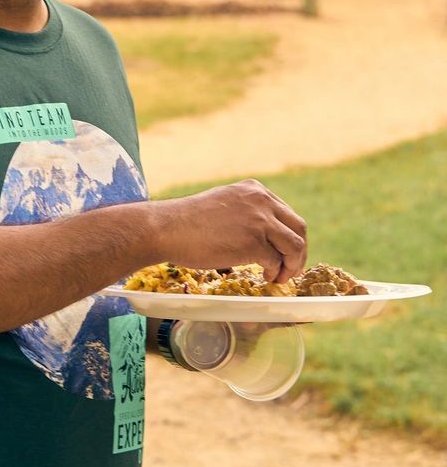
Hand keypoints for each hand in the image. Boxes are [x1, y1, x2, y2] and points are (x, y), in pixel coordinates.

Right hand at [155, 179, 306, 283]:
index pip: (287, 213)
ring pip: (295, 246)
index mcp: (254, 190)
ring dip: (292, 265)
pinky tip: (265, 277)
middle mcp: (261, 201)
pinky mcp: (254, 242)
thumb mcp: (224, 203)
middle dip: (299, 251)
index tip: (286, 251)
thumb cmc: (188, 221)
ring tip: (281, 277)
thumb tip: (259, 231)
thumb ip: (245, 211)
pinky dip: (275, 273)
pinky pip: (277, 261)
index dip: (290, 236)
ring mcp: (260, 221)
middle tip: (292, 268)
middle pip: (298, 228)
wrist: (168, 227)